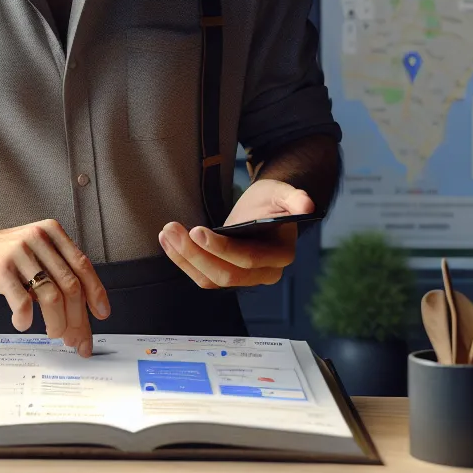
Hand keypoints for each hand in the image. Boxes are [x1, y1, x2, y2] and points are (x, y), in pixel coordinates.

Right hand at [0, 219, 110, 356]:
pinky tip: (22, 323)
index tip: (102, 314)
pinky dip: (26, 318)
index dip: (96, 293)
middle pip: (70, 285)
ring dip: (56, 322)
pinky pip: (23, 301)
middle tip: (76, 338)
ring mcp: (18, 253)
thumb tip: (81, 315)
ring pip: (51, 296)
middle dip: (77, 318)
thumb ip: (56, 273)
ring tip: (53, 333)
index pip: (82, 265)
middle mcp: (37, 238)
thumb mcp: (33, 253)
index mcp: (50, 232)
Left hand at [158, 180, 313, 288]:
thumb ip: (293, 198)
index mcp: (280, 255)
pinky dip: (183, 261)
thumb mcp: (283, 192)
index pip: (248, 259)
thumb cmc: (273, 200)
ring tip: (167, 233)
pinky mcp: (227, 275)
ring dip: (184, 259)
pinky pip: (203, 276)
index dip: (222, 249)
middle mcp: (264, 273)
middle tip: (172, 230)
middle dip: (195, 255)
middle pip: (226, 275)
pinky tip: (168, 242)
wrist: (267, 208)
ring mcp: (244, 278)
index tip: (197, 231)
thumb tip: (305, 204)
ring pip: (210, 279)